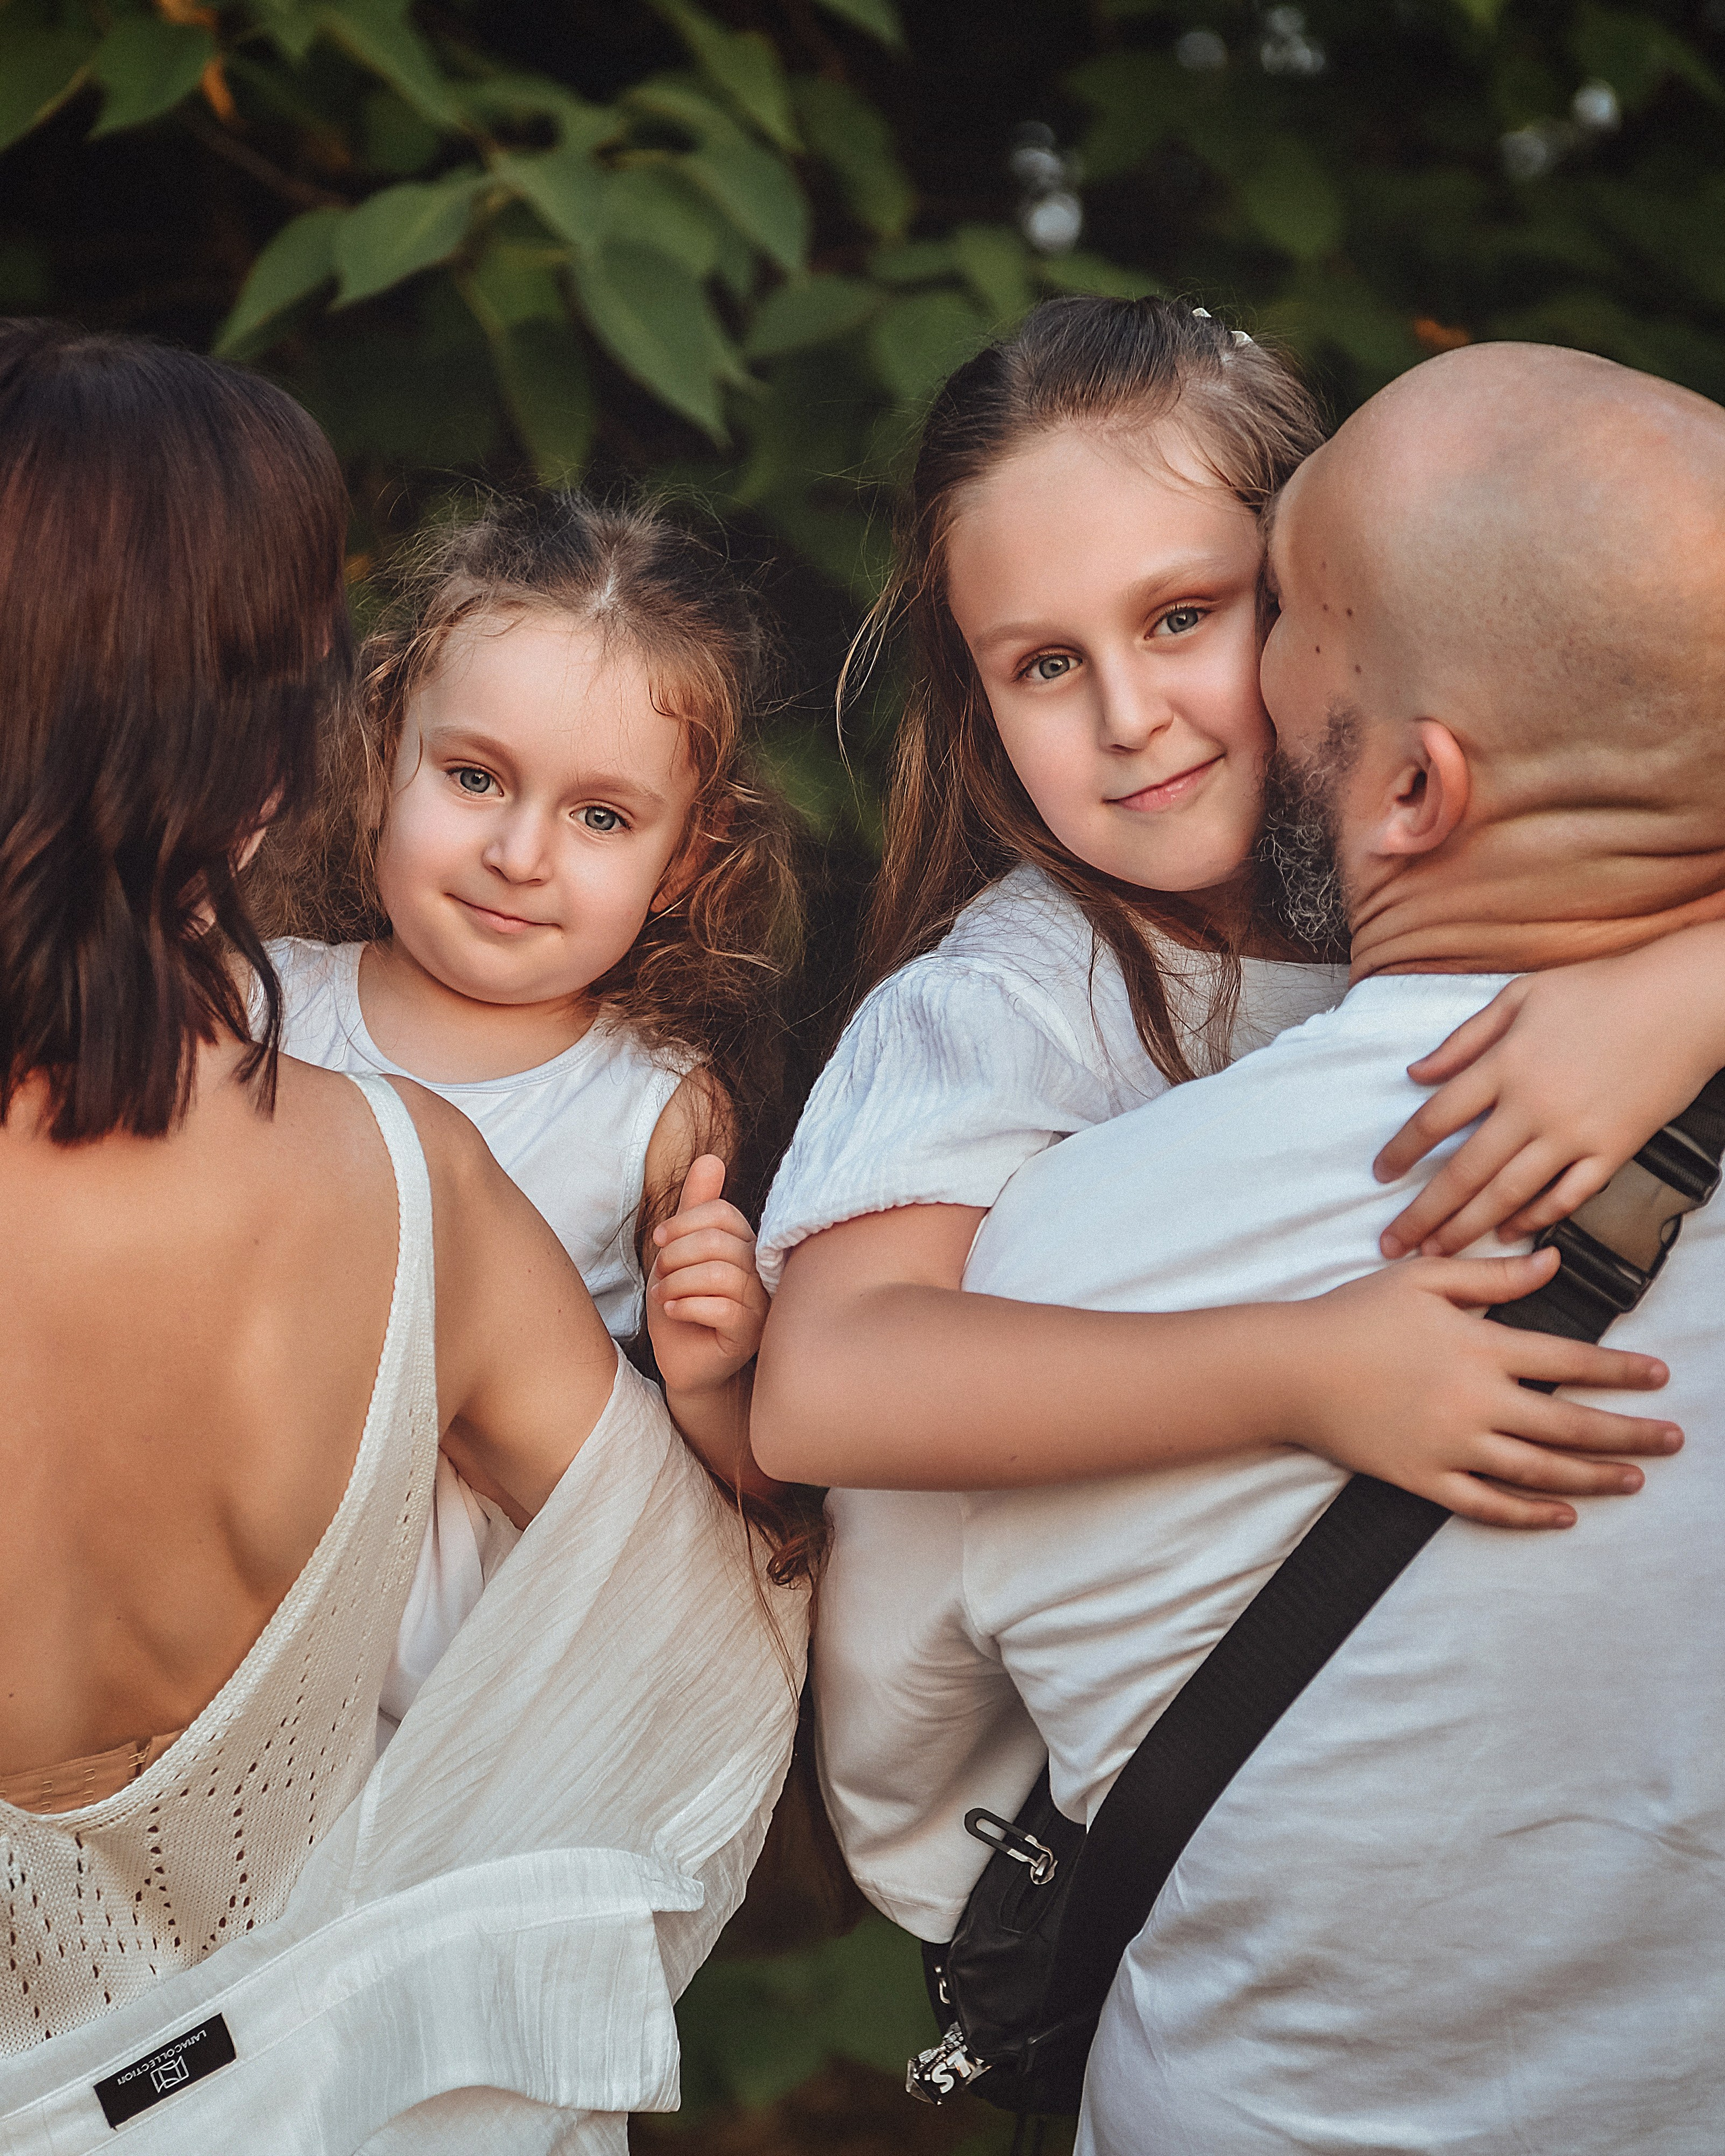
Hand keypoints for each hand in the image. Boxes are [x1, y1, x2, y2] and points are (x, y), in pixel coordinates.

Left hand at [647, 1155, 769, 1396]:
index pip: (723, 1214)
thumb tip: (711, 1158)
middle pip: (718, 1242)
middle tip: (660, 1275)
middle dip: (676, 1255)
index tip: (659, 1239)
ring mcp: (760, 1304)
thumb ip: (694, 1207)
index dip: (684, 1222)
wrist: (683, 1361)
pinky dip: (686, 1305)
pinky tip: (673, 1312)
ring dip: (677, 1283)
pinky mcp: (750, 1334)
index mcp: (746, 1245)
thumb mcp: (680, 1252)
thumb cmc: (684, 1304)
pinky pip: (721, 1308)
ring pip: (719, 1274)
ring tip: (664, 1296)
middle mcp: (760, 1272)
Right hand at [1282, 1249, 1679, 1528]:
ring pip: (1540, 1469)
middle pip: (1570, 1423)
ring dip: (1594, 1476)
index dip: (1621, 1371)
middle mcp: (1475, 1401)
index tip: (1660, 1378)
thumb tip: (1552, 1263)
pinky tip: (1563, 1515)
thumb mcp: (1423, 1277)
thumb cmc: (1353, 1315)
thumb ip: (1493, 1274)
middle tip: (1672, 1439)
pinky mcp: (1424, 1478)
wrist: (1290, 1368)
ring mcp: (1451, 1445)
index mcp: (1480, 1347)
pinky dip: (1531, 1514)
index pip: (1569, 1359)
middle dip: (1629, 1432)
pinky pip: (1488, 1504)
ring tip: (1634, 1478)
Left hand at [1374, 937, 1724, 1257]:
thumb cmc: (1600, 989)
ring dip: (1467, 1227)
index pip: (1436, 1118)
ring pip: (1509, 1194)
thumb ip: (1465, 1039)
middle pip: (1464, 1171)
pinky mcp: (1614, 1150)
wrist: (1685, 1002)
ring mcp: (1575, 1133)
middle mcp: (1533, 1105)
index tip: (1379, 1175)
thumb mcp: (1521, 995)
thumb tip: (1416, 1074)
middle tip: (1391, 1243)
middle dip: (1422, 1213)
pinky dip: (1535, 1219)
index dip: (1401, 1151)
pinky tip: (1508, 1234)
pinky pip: (1567, 1196)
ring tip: (1436, 1252)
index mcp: (1504, 1064)